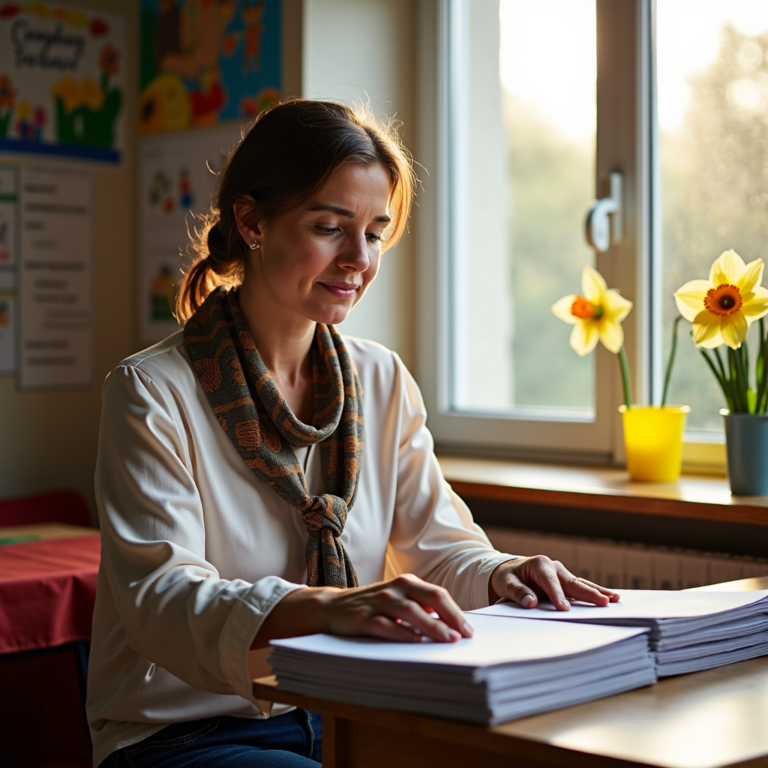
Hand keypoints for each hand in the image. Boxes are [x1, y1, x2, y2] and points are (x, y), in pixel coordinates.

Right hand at [321, 573, 473, 642]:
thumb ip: (420, 607)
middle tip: (464, 636)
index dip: (456, 612)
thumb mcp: (397, 600)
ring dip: (432, 626)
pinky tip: (415, 641)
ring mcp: (378, 602)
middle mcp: (395, 589)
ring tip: (447, 639)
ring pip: (411, 612)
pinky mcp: (363, 618)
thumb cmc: (372, 607)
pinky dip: (402, 633)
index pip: (438, 594)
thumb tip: (451, 624)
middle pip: (430, 599)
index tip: (469, 631)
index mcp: (406, 583)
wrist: (331, 607)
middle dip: (451, 617)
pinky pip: (386, 625)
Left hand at [488, 556, 619, 610]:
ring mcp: (562, 574)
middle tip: (604, 603)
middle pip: (572, 582)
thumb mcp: (506, 583)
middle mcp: (554, 567)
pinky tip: (610, 598)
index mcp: (539, 565)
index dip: (557, 596)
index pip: (550, 582)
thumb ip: (517, 592)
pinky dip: (595, 593)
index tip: (564, 609)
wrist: (509, 572)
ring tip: (615, 599)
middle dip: (588, 593)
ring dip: (598, 592)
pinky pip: (581, 588)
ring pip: (581, 584)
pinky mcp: (566, 582)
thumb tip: (530, 603)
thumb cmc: (507, 578)